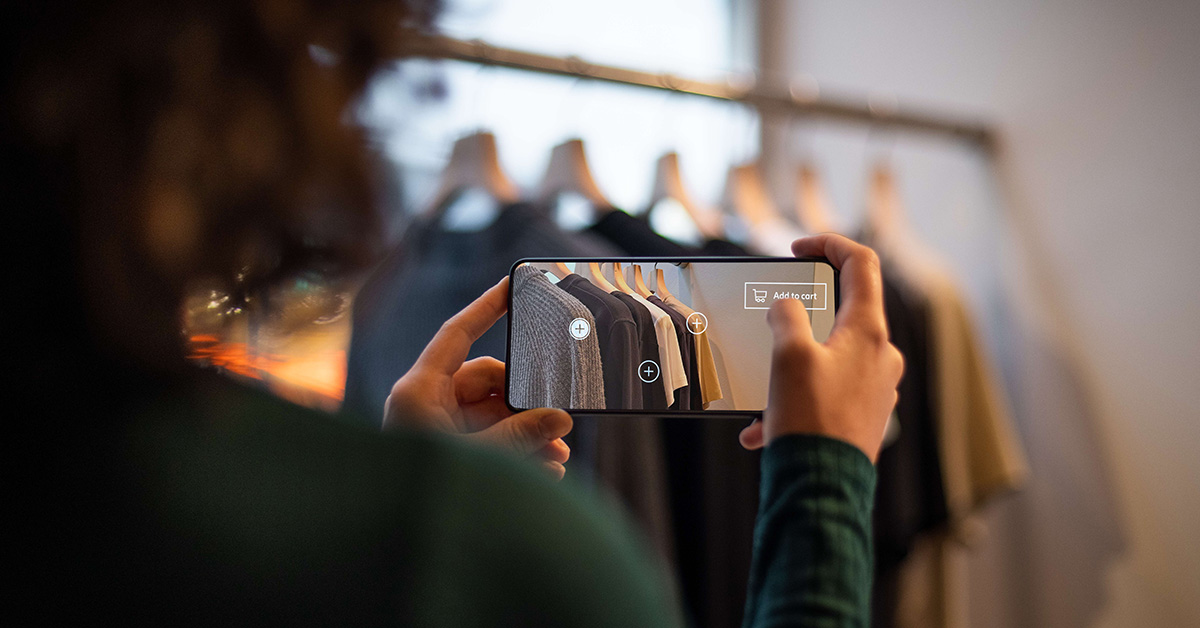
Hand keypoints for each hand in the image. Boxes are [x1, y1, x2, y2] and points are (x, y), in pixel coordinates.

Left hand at [384, 277, 573, 479]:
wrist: (389, 537)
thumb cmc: (421, 492)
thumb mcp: (481, 459)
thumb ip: (521, 434)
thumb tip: (559, 418)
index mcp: (419, 390)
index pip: (457, 334)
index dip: (485, 307)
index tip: (512, 284)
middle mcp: (425, 401)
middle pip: (487, 381)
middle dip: (525, 404)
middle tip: (558, 428)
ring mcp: (435, 426)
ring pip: (490, 412)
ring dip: (525, 432)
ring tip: (556, 459)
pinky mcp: (445, 448)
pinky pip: (485, 435)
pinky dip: (511, 448)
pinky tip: (541, 470)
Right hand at [739, 234, 903, 461]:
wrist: (822, 488)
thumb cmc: (810, 420)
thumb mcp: (787, 355)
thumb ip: (786, 317)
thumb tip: (785, 310)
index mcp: (869, 332)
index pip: (861, 264)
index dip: (829, 244)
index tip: (798, 249)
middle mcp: (881, 357)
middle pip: (844, 311)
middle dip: (800, 315)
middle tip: (772, 321)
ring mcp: (875, 388)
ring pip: (828, 357)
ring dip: (790, 366)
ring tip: (763, 390)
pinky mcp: (863, 415)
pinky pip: (825, 393)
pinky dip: (793, 399)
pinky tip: (764, 425)